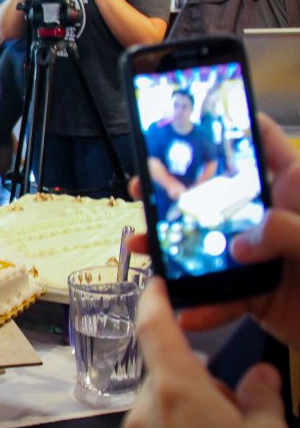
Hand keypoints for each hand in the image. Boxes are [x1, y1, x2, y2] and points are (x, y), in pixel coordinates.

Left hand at [119, 277, 294, 427]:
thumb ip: (263, 399)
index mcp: (177, 390)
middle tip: (235, 412)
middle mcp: (145, 410)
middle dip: (196, 384)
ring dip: (187, 419)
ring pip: (160, 413)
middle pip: (166, 377)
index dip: (156, 300)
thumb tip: (261, 378)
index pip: (156, 328)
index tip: (157, 284)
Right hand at [127, 115, 299, 347]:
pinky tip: (186, 309)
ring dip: (170, 253)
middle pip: (216, 197)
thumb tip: (242, 242)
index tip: (195, 117)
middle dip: (175, 194)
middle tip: (144, 188)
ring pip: (205, 247)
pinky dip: (201, 307)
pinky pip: (219, 298)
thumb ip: (286, 231)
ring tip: (142, 248)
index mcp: (295, 192)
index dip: (231, 126)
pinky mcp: (255, 295)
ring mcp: (261, 257)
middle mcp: (272, 220)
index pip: (263, 146)